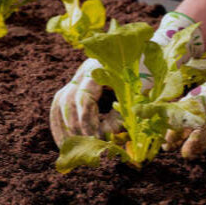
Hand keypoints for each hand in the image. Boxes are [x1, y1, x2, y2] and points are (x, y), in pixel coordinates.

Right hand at [49, 11, 202, 146]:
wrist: (146, 57)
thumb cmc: (145, 75)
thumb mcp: (137, 94)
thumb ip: (122, 114)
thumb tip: (106, 136)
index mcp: (100, 68)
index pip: (84, 97)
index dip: (87, 121)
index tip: (95, 138)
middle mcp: (85, 70)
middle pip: (67, 100)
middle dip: (74, 126)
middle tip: (83, 145)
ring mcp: (79, 77)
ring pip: (60, 102)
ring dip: (62, 126)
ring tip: (67, 147)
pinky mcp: (77, 85)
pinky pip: (60, 104)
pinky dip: (60, 122)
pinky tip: (63, 139)